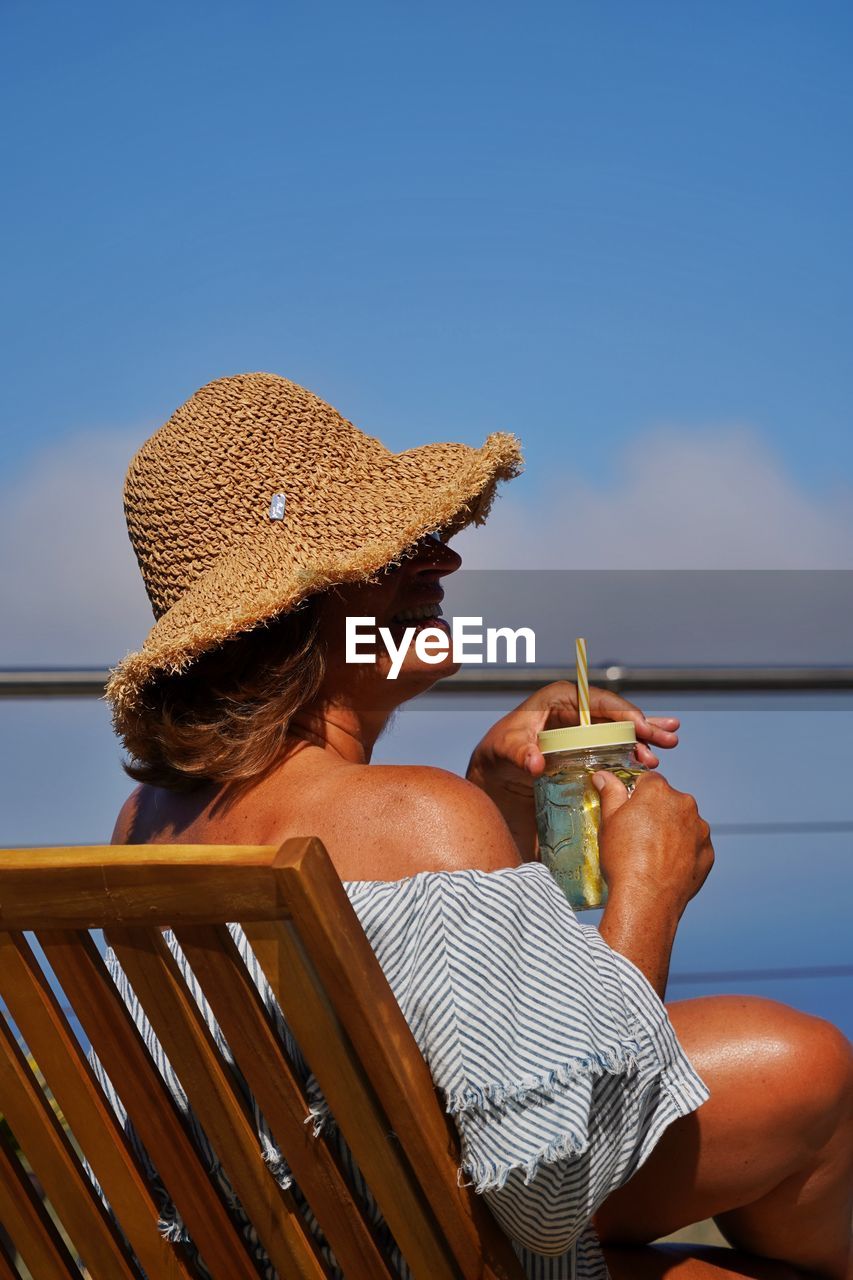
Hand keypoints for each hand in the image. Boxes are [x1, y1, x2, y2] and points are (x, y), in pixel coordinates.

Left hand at [465, 681, 679, 857]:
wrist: (497, 769)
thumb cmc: (499, 751)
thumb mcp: (506, 749)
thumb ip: (520, 753)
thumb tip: (536, 763)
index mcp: (560, 696)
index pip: (598, 701)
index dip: (622, 713)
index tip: (641, 728)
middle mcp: (576, 707)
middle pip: (616, 713)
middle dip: (643, 725)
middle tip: (668, 738)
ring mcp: (584, 725)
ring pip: (620, 727)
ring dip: (645, 736)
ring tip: (669, 745)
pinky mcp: (587, 743)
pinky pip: (616, 741)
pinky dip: (635, 745)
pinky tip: (655, 751)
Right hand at [594, 770, 713, 917]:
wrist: (646, 900)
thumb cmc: (624, 859)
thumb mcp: (608, 822)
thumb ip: (610, 793)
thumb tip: (605, 775)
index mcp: (658, 791)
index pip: (648, 780)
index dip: (636, 794)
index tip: (628, 810)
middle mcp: (684, 804)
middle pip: (668, 800)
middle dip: (656, 812)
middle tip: (638, 835)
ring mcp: (700, 829)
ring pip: (683, 822)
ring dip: (672, 830)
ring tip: (653, 854)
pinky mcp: (708, 852)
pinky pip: (694, 844)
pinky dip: (684, 851)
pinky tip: (666, 865)